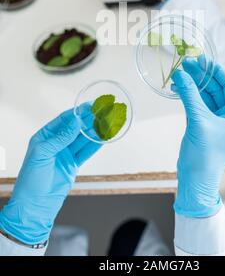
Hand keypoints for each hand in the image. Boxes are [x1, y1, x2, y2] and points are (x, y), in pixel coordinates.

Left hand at [0, 105, 99, 244]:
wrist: (35, 205)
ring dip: (93, 132)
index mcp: (44, 137)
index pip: (62, 121)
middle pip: (74, 128)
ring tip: (105, 123)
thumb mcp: (44, 154)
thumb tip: (75, 122)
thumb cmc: (31, 180)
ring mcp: (65, 154)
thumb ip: (61, 137)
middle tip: (100, 113)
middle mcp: (55, 144)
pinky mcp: (73, 165)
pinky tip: (102, 138)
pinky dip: (94, 145)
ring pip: (82, 139)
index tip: (88, 106)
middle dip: (87, 121)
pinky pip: (85, 152)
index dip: (76, 113)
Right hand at [172, 58, 224, 217]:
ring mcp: (217, 121)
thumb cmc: (203, 155)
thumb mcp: (198, 121)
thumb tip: (180, 73)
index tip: (202, 59)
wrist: (195, 179)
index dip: (216, 71)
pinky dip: (189, 95)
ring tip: (179, 73)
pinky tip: (178, 87)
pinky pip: (198, 104)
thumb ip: (189, 95)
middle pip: (217, 88)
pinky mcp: (205, 124)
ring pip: (206, 95)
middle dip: (202, 76)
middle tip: (186, 63)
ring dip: (193, 84)